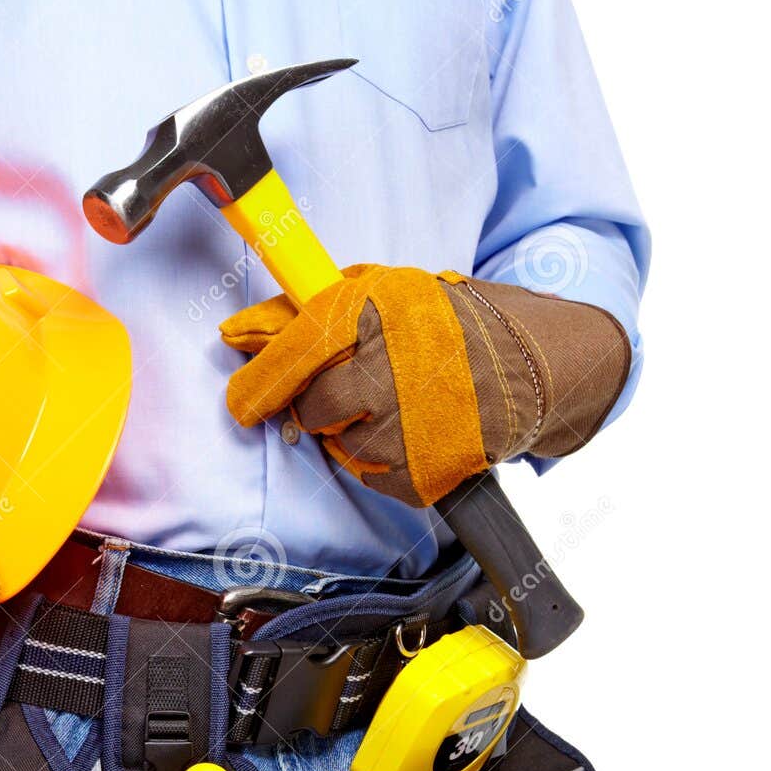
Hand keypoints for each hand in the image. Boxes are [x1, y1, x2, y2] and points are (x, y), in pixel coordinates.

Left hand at [219, 265, 629, 507]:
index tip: (243, 401)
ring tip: (396, 406)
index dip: (258, 383)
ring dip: (355, 433)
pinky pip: (372, 477)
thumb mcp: (382, 292)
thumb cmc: (448, 323)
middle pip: (312, 409)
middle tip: (346, 394)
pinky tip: (413, 432)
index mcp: (375, 312)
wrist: (533, 363)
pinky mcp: (423, 469)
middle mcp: (389, 369)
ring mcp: (408, 425)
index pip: (292, 354)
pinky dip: (383, 462)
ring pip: (342, 446)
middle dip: (317, 406)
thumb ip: (308, 310)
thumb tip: (238, 333)